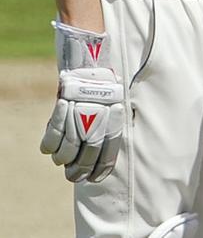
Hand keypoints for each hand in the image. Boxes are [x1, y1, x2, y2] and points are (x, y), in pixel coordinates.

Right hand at [40, 22, 123, 181]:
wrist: (91, 63)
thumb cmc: (105, 86)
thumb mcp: (115, 105)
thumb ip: (109, 129)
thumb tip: (104, 157)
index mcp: (112, 121)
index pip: (107, 156)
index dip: (98, 171)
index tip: (92, 179)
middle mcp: (95, 121)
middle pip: (85, 158)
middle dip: (78, 171)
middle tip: (73, 175)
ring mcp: (77, 116)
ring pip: (66, 152)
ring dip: (63, 159)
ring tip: (63, 159)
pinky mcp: (62, 109)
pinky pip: (51, 138)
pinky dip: (49, 145)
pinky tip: (50, 146)